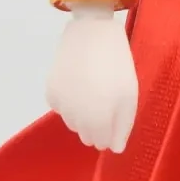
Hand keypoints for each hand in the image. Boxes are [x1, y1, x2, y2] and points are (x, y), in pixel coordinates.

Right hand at [45, 3, 138, 150]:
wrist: (91, 31)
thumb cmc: (117, 64)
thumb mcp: (130, 95)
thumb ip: (123, 126)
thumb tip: (115, 149)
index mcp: (97, 120)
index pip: (103, 143)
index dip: (112, 133)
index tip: (116, 117)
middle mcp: (75, 118)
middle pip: (85, 135)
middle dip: (97, 126)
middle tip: (107, 101)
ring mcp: (60, 105)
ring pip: (72, 123)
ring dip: (83, 114)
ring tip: (94, 90)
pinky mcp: (50, 91)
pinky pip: (61, 107)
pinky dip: (69, 102)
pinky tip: (79, 84)